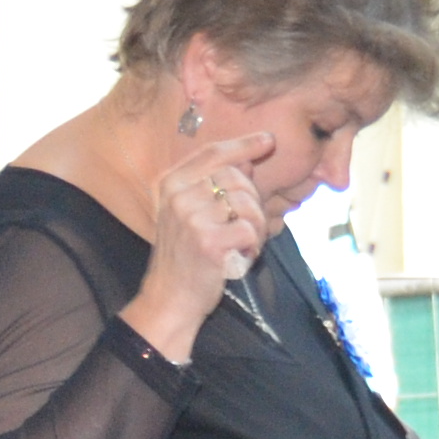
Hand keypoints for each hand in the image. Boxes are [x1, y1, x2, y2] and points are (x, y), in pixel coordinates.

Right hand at [125, 133, 273, 361]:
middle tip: (250, 226)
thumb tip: (248, 158)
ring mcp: (192, 219)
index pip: (212, 153)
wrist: (169, 298)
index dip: (244, 143)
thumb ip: (213, 185)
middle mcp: (178, 196)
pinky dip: (254, 245)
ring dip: (257, 225)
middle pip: (236, 177)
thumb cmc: (184, 256)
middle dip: (253, 200)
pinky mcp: (209, 242)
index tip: (269, 140)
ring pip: (247, 203)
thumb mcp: (189, 214)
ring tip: (246, 244)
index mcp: (171, 183)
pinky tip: (241, 256)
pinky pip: (250, 229)